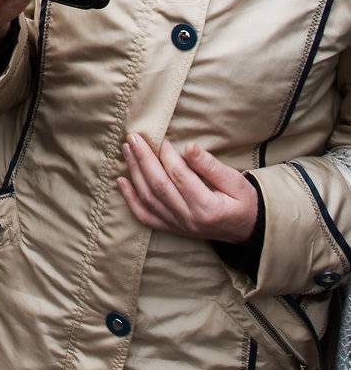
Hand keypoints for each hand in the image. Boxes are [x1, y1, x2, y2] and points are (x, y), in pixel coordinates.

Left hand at [118, 135, 258, 243]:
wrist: (248, 230)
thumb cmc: (244, 202)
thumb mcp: (236, 181)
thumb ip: (211, 166)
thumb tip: (189, 147)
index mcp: (207, 208)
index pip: (180, 177)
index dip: (167, 156)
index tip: (160, 138)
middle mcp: (189, 219)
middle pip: (159, 187)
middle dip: (143, 160)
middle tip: (133, 138)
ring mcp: (178, 226)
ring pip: (148, 199)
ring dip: (135, 173)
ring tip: (126, 150)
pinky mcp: (172, 228)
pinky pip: (146, 216)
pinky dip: (131, 199)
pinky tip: (121, 182)